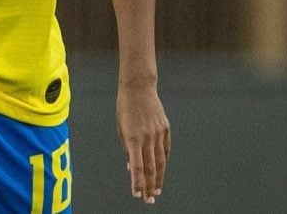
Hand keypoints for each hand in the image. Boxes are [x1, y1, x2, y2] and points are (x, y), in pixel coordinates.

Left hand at [117, 86, 169, 204]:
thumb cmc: (125, 107)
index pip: (137, 167)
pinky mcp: (165, 129)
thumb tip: (132, 167)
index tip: (137, 194)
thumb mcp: (120, 128)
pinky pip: (166, 149)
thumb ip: (126, 149)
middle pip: (150, 168)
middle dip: (150, 186)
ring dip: (159, 179)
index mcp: (133, 138)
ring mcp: (158, 133)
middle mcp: (147, 137)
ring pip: (160, 162)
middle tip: (149, 199)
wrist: (139, 87)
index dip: (137, 183)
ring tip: (157, 191)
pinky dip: (164, 162)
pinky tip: (161, 172)